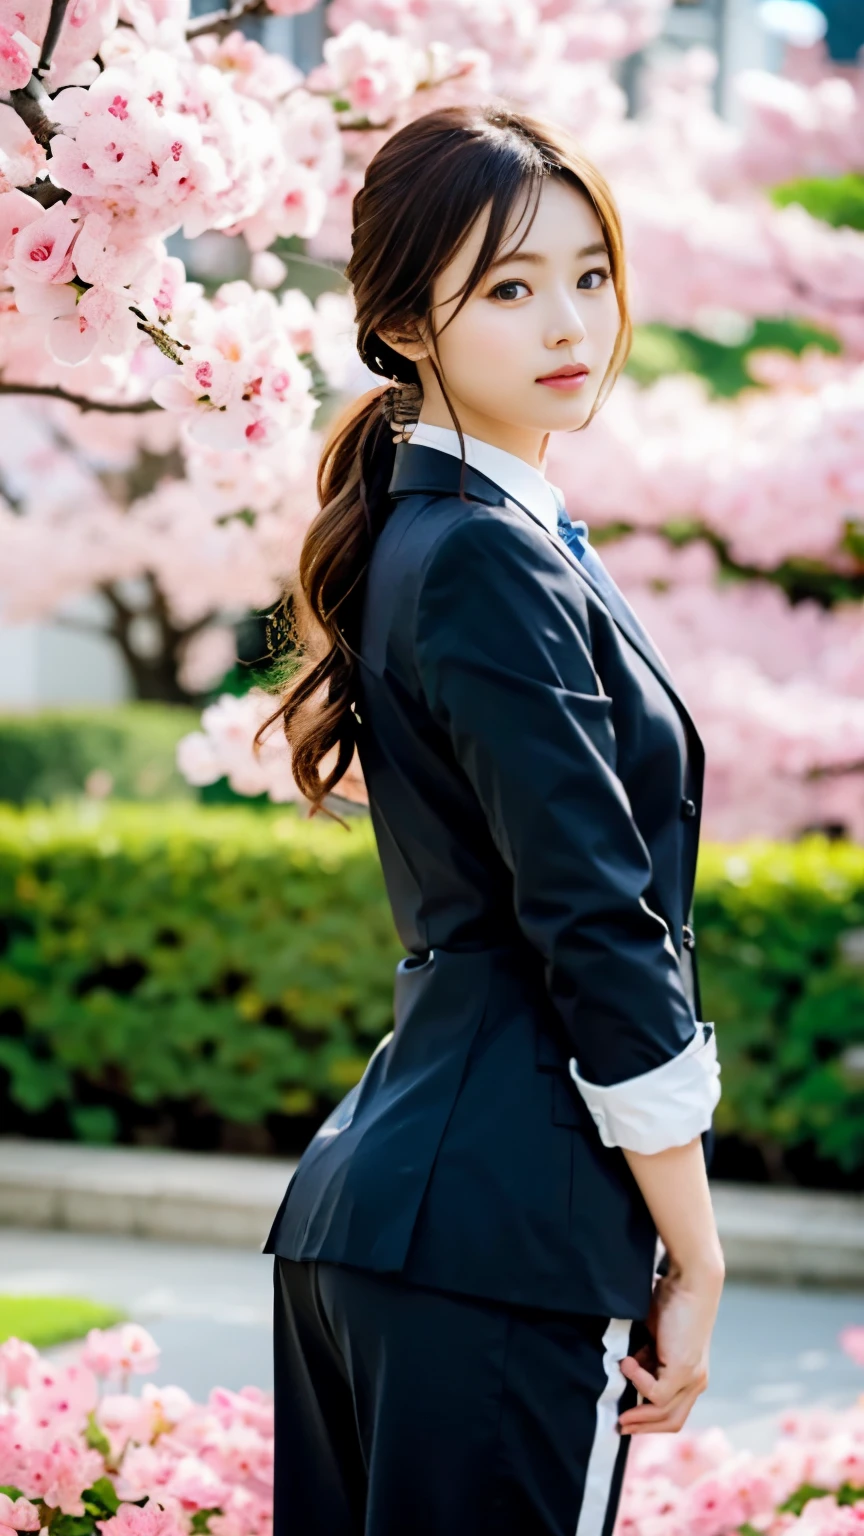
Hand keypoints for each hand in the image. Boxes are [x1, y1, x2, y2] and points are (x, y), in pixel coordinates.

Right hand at [617, 1261, 722, 1434]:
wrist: (689, 1282)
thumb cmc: (670, 1301)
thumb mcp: (653, 1336)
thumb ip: (645, 1357)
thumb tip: (626, 1371)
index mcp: (691, 1375)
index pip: (673, 1411)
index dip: (649, 1420)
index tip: (625, 1419)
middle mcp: (696, 1381)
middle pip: (672, 1421)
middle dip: (643, 1427)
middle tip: (619, 1427)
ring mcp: (692, 1378)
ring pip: (664, 1413)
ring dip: (638, 1415)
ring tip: (618, 1410)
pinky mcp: (683, 1370)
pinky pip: (656, 1392)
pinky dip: (637, 1382)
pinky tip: (625, 1363)